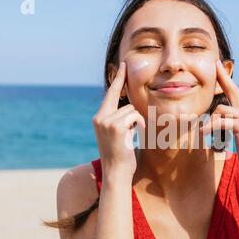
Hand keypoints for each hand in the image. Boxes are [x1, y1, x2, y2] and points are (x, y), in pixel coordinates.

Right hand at [92, 62, 145, 176]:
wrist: (116, 173)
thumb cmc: (121, 156)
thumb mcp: (117, 135)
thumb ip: (119, 120)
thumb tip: (130, 108)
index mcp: (99, 119)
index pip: (110, 95)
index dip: (117, 79)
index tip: (122, 65)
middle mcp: (100, 118)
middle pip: (122, 99)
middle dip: (129, 99)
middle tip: (126, 72)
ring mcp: (106, 121)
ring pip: (131, 110)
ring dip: (137, 121)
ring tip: (132, 136)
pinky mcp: (115, 126)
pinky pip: (134, 116)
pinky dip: (139, 125)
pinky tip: (134, 136)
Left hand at [200, 59, 238, 177]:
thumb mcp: (237, 136)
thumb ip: (229, 125)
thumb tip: (218, 120)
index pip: (235, 92)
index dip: (226, 79)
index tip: (218, 66)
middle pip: (234, 90)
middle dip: (224, 77)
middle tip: (215, 64)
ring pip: (222, 110)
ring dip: (209, 121)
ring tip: (202, 132)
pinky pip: (222, 122)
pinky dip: (210, 127)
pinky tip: (203, 133)